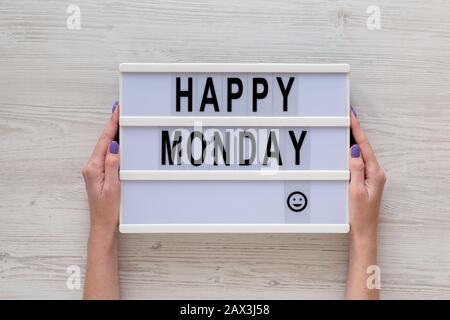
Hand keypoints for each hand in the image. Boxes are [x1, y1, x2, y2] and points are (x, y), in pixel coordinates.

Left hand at [82, 101, 119, 299]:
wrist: (102, 225)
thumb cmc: (108, 210)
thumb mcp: (114, 187)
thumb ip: (113, 165)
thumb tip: (114, 145)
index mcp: (93, 168)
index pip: (105, 141)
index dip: (112, 124)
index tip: (117, 110)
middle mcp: (91, 167)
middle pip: (103, 140)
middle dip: (112, 124)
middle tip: (120, 109)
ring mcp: (94, 170)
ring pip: (105, 146)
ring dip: (112, 133)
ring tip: (119, 120)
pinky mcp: (98, 174)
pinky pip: (106, 154)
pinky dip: (112, 144)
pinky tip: (118, 140)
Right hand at [346, 107, 385, 299]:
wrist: (363, 232)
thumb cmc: (359, 215)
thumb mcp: (354, 190)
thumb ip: (355, 169)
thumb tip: (353, 149)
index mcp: (375, 173)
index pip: (364, 146)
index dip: (357, 129)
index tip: (351, 115)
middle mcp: (376, 173)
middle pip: (364, 147)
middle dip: (355, 131)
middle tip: (347, 116)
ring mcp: (371, 177)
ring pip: (361, 154)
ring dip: (354, 140)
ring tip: (346, 127)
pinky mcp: (366, 182)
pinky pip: (359, 163)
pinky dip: (352, 153)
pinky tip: (346, 149)